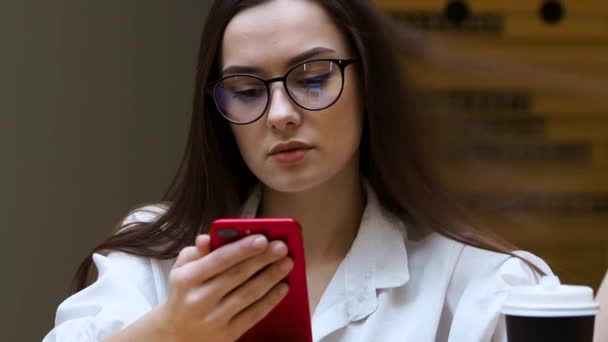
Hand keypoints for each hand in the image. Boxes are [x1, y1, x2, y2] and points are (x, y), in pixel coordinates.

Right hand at [158, 234, 292, 341]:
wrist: (178, 334)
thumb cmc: (185, 294)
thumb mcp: (181, 270)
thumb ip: (196, 252)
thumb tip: (207, 238)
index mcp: (187, 279)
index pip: (219, 260)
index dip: (242, 248)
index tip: (263, 238)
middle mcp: (199, 300)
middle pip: (237, 276)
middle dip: (263, 259)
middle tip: (282, 247)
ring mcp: (213, 319)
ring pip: (248, 294)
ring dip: (271, 277)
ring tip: (287, 263)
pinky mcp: (227, 334)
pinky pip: (253, 314)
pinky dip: (270, 300)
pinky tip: (283, 287)